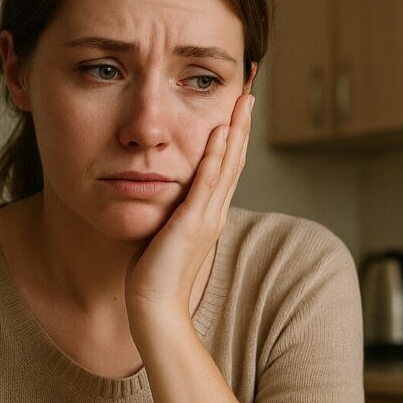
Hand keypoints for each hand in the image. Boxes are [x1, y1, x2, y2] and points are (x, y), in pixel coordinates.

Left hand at [126, 93, 253, 320]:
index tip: (235, 111)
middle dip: (241, 126)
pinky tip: (220, 135)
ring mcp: (207, 218)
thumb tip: (160, 191)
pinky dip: (215, 158)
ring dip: (235, 133)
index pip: (225, 168)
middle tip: (248, 95)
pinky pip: (207, 185)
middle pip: (234, 161)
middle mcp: (214, 213)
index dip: (233, 138)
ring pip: (227, 167)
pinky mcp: (192, 225)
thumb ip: (169, 211)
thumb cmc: (153, 276)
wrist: (155, 307)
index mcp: (209, 214)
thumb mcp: (164, 233)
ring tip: (241, 104)